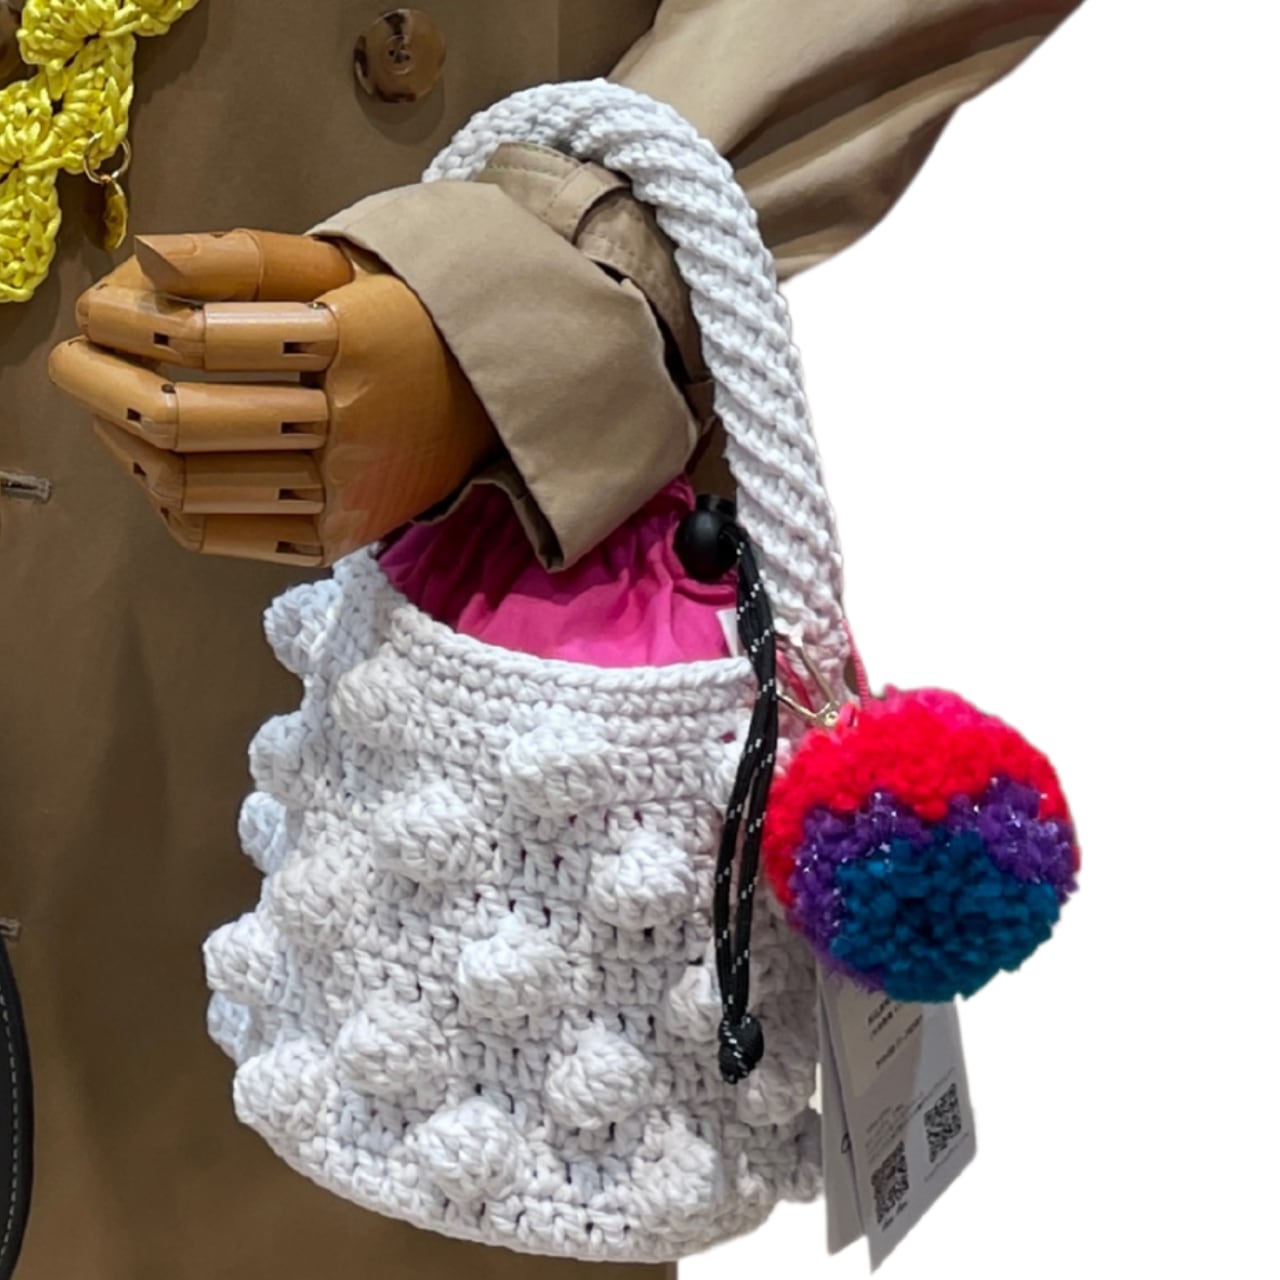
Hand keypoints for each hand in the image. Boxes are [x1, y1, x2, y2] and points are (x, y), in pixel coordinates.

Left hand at [48, 230, 498, 565]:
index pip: (205, 337)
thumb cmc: (411, 320)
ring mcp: (345, 494)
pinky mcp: (338, 539)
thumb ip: (246, 256)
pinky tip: (152, 464)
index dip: (126, 320)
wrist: (499, 400)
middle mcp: (352, 426)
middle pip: (187, 418)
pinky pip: (223, 535)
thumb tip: (145, 260)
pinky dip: (167, 501)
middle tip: (71, 360)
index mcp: (355, 342)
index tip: (93, 308)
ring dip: (125, 443)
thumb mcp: (346, 266)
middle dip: (101, 385)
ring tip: (108, 408)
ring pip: (193, 485)